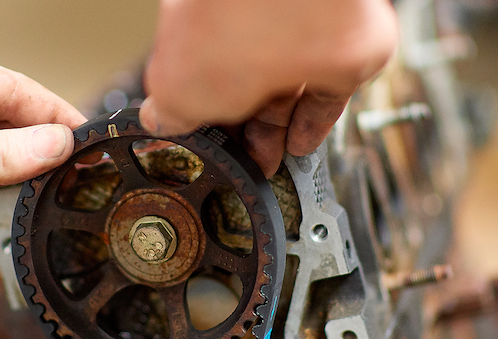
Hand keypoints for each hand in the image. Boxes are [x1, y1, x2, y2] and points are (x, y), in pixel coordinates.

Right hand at [140, 0, 397, 175]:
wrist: (295, 16)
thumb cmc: (228, 32)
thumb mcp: (174, 89)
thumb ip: (168, 110)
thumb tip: (160, 122)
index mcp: (198, 25)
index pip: (196, 70)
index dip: (197, 112)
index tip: (201, 145)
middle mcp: (246, 28)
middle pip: (242, 84)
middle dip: (238, 128)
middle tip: (235, 161)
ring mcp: (294, 40)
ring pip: (282, 93)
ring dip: (273, 132)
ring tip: (265, 164)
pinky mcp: (337, 54)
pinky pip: (323, 95)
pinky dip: (312, 122)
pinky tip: (300, 145)